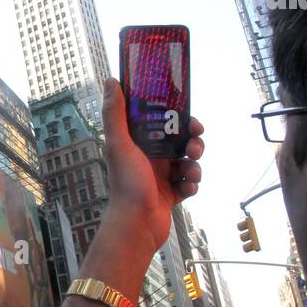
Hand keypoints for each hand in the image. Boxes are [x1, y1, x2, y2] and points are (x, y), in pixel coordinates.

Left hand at [101, 77, 204, 249]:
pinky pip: (190, 183)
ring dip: (195, 165)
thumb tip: (111, 81)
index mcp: (137, 144)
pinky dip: (192, 185)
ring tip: (191, 174)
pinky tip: (185, 190)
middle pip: (180, 141)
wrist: (137, 226)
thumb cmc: (127, 184)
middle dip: (193, 143)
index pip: (162, 123)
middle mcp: (148, 158)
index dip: (178, 118)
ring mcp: (161, 176)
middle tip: (194, 148)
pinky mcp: (171, 194)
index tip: (190, 120)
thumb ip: (114, 113)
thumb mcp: (119, 144)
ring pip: (188, 162)